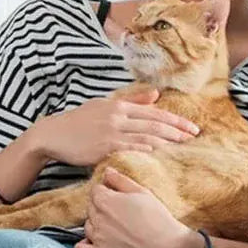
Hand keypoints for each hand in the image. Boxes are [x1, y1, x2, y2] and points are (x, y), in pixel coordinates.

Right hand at [31, 87, 199, 168]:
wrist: (53, 134)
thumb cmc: (78, 121)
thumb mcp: (104, 105)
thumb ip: (131, 101)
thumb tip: (156, 94)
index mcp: (118, 105)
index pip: (154, 112)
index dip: (175, 120)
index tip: (192, 127)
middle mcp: (117, 116)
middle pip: (154, 123)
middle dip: (177, 130)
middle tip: (195, 136)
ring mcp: (111, 131)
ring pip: (146, 135)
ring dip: (167, 141)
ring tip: (184, 146)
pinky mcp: (104, 146)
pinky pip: (130, 148)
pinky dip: (146, 149)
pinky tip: (159, 153)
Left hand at [74, 167, 198, 247]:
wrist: (167, 247)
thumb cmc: (157, 218)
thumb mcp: (141, 192)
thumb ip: (120, 180)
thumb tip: (107, 171)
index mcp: (105, 200)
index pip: (95, 190)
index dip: (106, 191)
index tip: (115, 196)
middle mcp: (98, 218)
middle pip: (90, 207)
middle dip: (101, 207)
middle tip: (119, 213)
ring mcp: (97, 238)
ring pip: (88, 226)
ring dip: (96, 225)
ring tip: (114, 228)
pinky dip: (85, 246)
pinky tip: (95, 243)